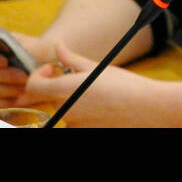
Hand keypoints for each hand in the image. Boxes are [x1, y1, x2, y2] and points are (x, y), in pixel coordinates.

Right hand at [0, 31, 55, 110]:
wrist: (48, 66)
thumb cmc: (39, 52)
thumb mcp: (36, 45)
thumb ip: (25, 46)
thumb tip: (16, 52)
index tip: (4, 61)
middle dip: (5, 75)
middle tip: (24, 75)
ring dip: (8, 89)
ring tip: (26, 86)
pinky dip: (5, 103)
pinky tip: (19, 99)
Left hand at [23, 43, 155, 127]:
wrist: (148, 108)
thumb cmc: (124, 86)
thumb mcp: (96, 67)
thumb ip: (71, 59)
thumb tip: (58, 48)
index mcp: (66, 90)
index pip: (33, 86)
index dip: (39, 76)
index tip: (53, 70)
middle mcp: (66, 111)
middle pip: (51, 97)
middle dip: (61, 86)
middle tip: (83, 77)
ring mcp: (75, 125)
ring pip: (65, 110)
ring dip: (74, 100)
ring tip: (99, 93)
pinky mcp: (85, 133)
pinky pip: (77, 121)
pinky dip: (85, 113)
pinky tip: (103, 106)